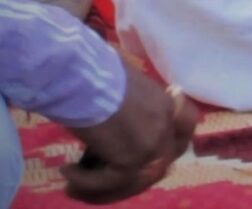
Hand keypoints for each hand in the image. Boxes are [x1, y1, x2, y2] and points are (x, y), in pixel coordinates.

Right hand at [64, 73, 198, 203]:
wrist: (77, 74)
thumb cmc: (86, 67)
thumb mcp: (115, 77)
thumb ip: (124, 94)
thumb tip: (111, 101)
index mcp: (162, 101)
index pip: (185, 124)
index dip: (177, 133)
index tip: (157, 139)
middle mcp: (163, 125)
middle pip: (161, 160)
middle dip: (133, 171)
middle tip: (102, 172)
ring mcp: (150, 145)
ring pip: (134, 179)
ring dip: (102, 184)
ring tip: (73, 182)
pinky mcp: (130, 161)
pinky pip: (110, 182)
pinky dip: (87, 183)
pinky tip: (66, 173)